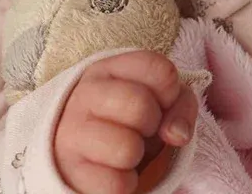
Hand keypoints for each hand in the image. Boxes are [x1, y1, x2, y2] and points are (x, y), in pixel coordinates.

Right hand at [54, 51, 196, 193]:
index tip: (161, 103)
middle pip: (140, 105)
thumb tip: (177, 134)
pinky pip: (117, 184)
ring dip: (137, 155)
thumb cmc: (128, 119)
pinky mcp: (71, 169)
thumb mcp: (156, 101)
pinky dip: (125, 183)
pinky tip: (114, 169)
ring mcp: (73, 130)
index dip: (170, 92)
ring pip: (128, 148)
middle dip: (153, 124)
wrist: (81, 150)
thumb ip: (180, 105)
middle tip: (142, 129)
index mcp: (109, 68)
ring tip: (126, 149)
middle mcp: (86, 93)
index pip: (157, 68)